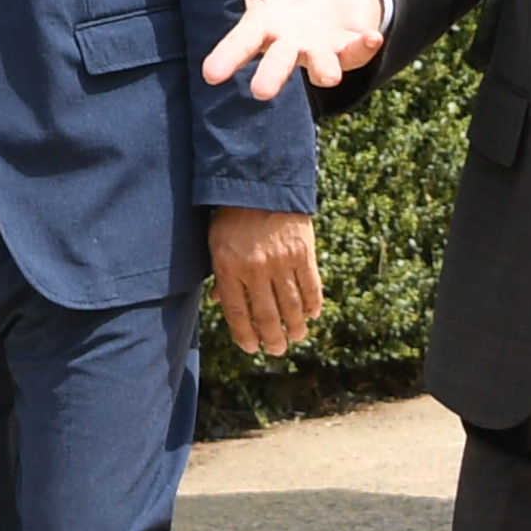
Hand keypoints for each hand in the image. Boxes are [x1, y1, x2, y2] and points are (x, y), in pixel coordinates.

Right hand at [183, 0, 387, 101]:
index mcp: (264, 26)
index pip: (242, 43)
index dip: (227, 57)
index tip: (210, 74)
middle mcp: (290, 45)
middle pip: (278, 64)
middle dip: (272, 77)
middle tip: (261, 92)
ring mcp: (321, 49)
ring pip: (322, 67)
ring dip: (326, 70)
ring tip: (328, 76)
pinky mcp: (350, 45)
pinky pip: (358, 50)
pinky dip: (365, 47)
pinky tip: (373, 38)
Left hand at [208, 206, 322, 357]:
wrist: (262, 181)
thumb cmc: (233, 214)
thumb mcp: (217, 243)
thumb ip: (221, 274)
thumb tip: (219, 302)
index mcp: (229, 267)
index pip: (237, 313)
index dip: (245, 335)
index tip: (251, 348)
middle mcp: (256, 268)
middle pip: (266, 315)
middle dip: (272, 338)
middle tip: (277, 350)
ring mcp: (282, 261)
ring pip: (291, 306)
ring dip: (295, 327)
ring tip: (296, 337)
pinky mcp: (303, 252)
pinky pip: (310, 286)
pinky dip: (312, 304)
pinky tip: (312, 314)